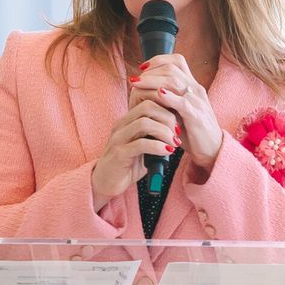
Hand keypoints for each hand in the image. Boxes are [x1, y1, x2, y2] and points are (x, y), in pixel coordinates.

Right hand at [91, 88, 184, 205]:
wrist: (106, 183)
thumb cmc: (128, 164)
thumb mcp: (144, 146)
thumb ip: (156, 136)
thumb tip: (178, 131)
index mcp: (127, 120)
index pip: (148, 102)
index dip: (167, 109)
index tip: (178, 125)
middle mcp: (121, 125)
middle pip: (147, 107)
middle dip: (168, 118)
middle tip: (178, 133)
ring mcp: (118, 138)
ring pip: (144, 123)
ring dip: (164, 132)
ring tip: (174, 144)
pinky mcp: (119, 153)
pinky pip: (141, 144)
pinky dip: (158, 146)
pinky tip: (167, 151)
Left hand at [132, 55, 221, 174]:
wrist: (211, 149)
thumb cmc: (191, 130)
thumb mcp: (179, 110)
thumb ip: (167, 98)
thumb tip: (143, 88)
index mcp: (192, 85)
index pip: (177, 60)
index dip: (158, 60)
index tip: (142, 68)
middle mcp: (195, 89)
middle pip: (171, 68)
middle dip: (150, 72)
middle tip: (135, 79)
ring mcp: (197, 101)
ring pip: (174, 81)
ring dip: (152, 81)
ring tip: (137, 84)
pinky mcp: (196, 116)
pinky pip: (182, 102)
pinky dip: (168, 97)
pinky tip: (156, 95)